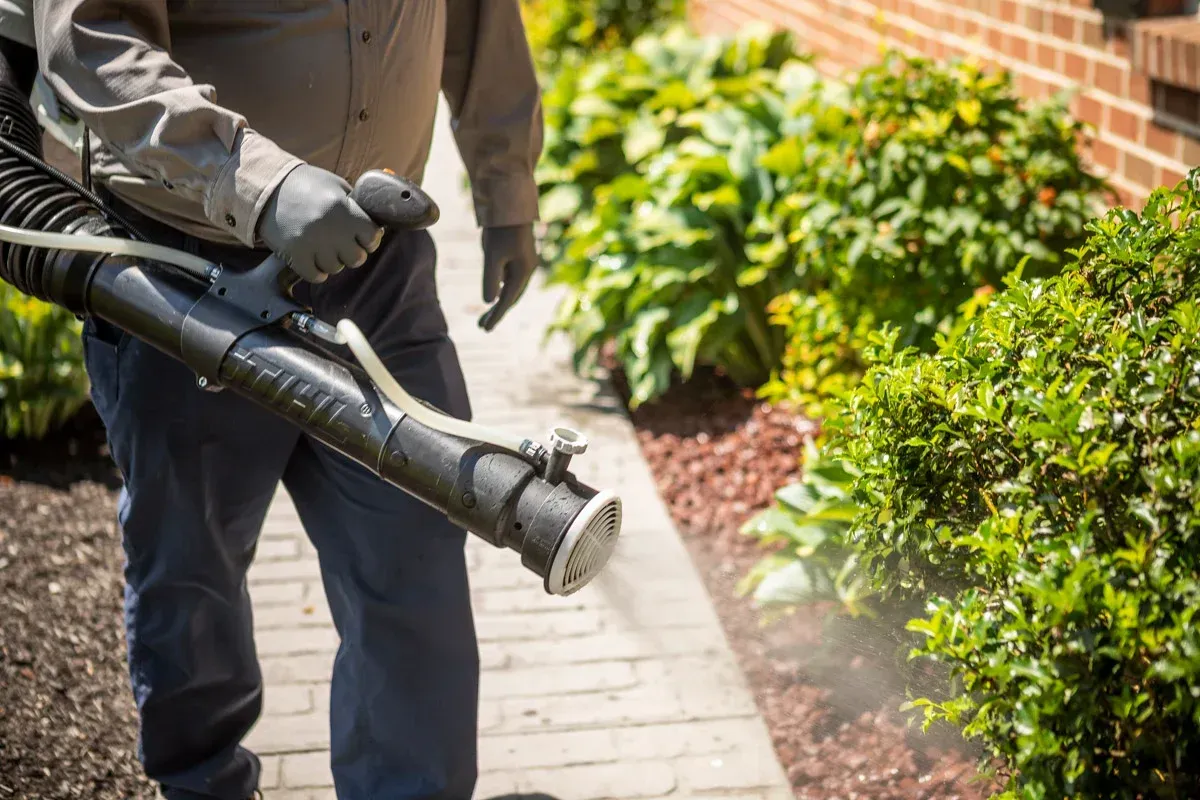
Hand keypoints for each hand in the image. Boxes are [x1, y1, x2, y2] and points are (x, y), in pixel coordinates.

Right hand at [258, 164, 383, 282]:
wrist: (266, 187)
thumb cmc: (305, 184)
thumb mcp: (335, 186)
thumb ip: (355, 205)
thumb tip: (375, 225)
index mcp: (342, 208)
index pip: (372, 236)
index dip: (370, 238)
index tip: (363, 236)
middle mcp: (329, 228)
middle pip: (356, 258)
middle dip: (352, 252)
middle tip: (343, 244)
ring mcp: (311, 243)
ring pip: (336, 268)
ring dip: (333, 261)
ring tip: (324, 248)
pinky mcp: (294, 254)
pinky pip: (315, 276)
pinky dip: (317, 271)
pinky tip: (314, 259)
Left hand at [479, 224, 536, 330]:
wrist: (510, 205)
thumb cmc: (501, 230)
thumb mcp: (492, 256)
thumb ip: (490, 280)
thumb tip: (489, 301)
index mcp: (523, 272)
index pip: (507, 300)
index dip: (496, 316)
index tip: (485, 330)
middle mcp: (526, 269)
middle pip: (512, 297)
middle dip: (498, 313)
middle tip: (482, 327)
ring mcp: (523, 262)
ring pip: (512, 288)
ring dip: (500, 302)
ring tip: (487, 315)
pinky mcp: (518, 255)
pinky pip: (510, 278)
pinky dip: (502, 289)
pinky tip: (495, 292)